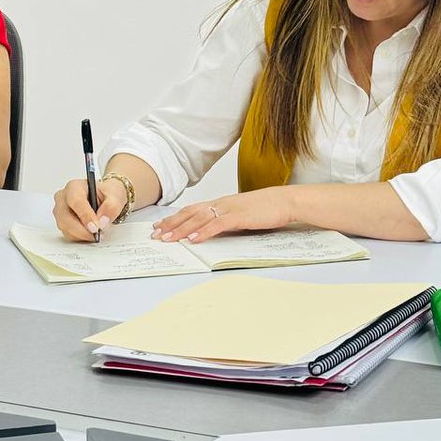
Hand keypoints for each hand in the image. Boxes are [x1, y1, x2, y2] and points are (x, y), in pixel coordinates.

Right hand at [53, 176, 129, 241]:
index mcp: (74, 186)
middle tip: (97, 234)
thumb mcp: (115, 196)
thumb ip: (111, 207)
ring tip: (97, 232)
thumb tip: (102, 221)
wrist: (104, 199)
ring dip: (82, 234)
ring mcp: (59, 211)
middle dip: (83, 230)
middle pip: (65, 218)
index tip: (96, 227)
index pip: (76, 201)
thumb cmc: (106, 194)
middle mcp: (63, 197)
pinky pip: (68, 234)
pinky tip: (90, 232)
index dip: (86, 216)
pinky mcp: (61, 223)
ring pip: (65, 228)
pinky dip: (80, 237)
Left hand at [151, 187, 292, 244]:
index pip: (192, 210)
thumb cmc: (265, 209)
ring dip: (181, 229)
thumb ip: (226, 220)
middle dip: (171, 224)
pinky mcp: (239, 216)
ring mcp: (229, 209)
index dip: (174, 218)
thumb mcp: (241, 214)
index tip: (160, 226)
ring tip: (167, 238)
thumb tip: (212, 231)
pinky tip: (192, 239)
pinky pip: (217, 225)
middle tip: (155, 234)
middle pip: (190, 213)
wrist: (285, 201)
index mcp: (220, 203)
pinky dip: (203, 232)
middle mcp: (220, 204)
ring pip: (199, 219)